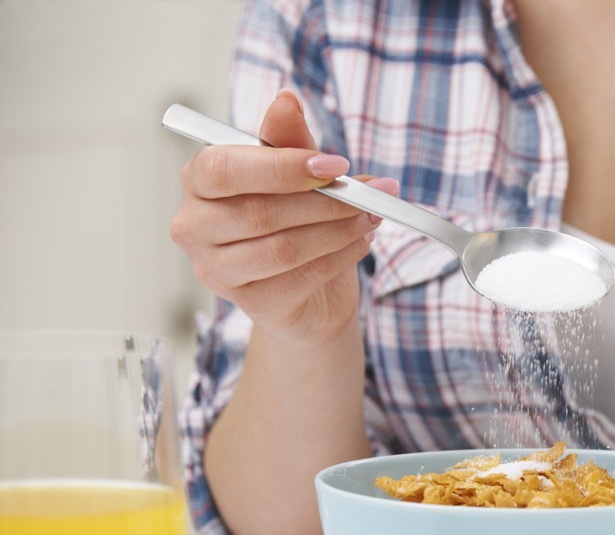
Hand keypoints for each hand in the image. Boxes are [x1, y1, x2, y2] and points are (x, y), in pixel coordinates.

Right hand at [170, 90, 396, 344]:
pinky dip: (341, 255)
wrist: (312, 295)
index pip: (224, 168)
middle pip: (259, 212)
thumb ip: (289, 142)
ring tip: (370, 217)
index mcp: (198, 182)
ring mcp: (216, 271)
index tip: (336, 164)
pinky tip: (361, 241)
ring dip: (338, 229)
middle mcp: (194, 227)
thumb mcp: (299, 177)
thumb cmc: (297, 224)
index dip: (283, 166)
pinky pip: (303, 275)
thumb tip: (286, 100)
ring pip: (284, 247)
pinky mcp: (250, 303)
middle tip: (368, 194)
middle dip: (324, 201)